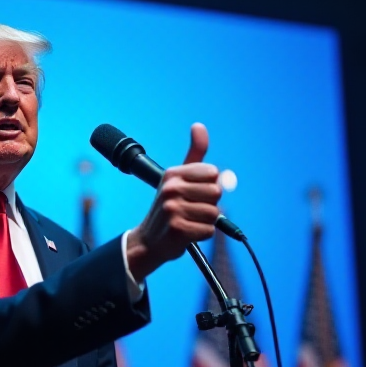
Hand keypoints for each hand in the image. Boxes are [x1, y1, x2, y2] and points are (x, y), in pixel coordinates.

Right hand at [125, 123, 220, 281]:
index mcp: (173, 173)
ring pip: (214, 213)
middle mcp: (171, 188)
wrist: (149, 240)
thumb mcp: (178, 178)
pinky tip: (187, 233)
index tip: (195, 193)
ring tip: (189, 221)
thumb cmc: (169, 207)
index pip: (213, 173)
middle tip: (192, 209)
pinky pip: (209, 230)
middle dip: (210, 204)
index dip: (209, 186)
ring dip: (206, 221)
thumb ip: (195, 154)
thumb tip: (198, 125)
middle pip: (216, 192)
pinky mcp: (178, 229)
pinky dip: (202, 234)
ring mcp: (173, 209)